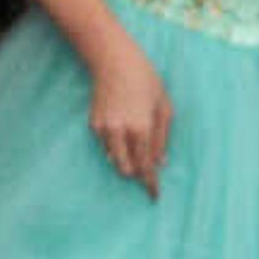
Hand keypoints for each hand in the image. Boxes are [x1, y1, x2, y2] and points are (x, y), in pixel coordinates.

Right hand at [88, 47, 170, 195]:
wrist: (115, 62)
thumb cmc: (146, 81)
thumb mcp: (164, 107)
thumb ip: (163, 138)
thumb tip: (160, 163)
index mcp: (142, 128)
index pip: (146, 165)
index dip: (150, 183)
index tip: (154, 196)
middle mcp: (121, 132)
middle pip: (127, 169)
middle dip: (137, 173)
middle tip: (147, 168)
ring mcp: (104, 129)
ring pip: (115, 159)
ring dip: (126, 159)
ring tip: (136, 143)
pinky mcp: (94, 124)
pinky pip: (106, 146)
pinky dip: (116, 146)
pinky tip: (123, 129)